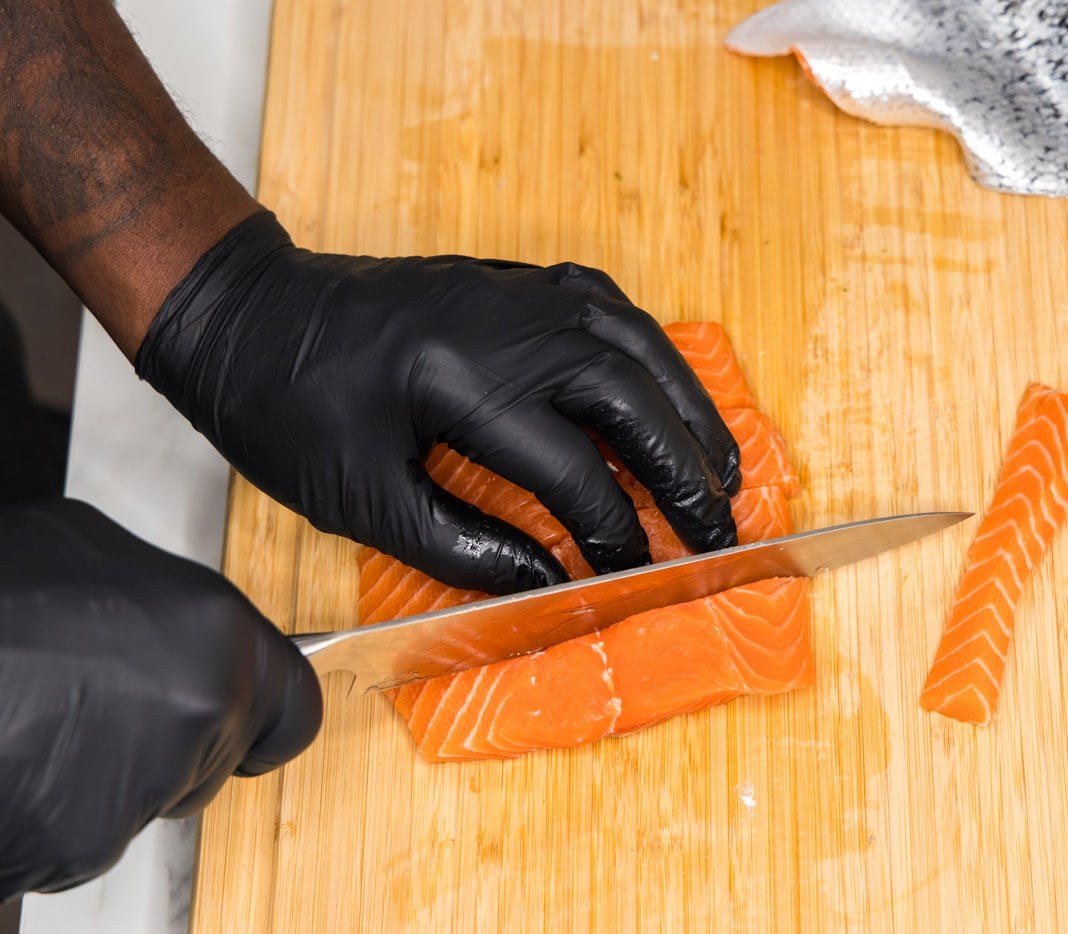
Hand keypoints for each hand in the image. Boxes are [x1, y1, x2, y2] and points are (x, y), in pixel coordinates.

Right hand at [0, 499, 321, 899]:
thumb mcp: (81, 544)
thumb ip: (160, 592)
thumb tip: (174, 615)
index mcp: (214, 630)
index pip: (294, 706)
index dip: (266, 719)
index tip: (251, 730)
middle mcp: (200, 709)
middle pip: (219, 755)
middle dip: (177, 745)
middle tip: (101, 708)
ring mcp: (145, 782)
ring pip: (154, 798)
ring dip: (113, 778)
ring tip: (42, 722)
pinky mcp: (82, 841)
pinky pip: (89, 838)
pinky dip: (59, 814)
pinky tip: (21, 762)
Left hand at [135, 211, 740, 592]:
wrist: (249, 312)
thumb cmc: (287, 409)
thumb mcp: (362, 498)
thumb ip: (464, 546)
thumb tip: (549, 577)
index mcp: (463, 382)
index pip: (574, 469)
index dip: (614, 532)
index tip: (635, 577)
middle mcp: (509, 325)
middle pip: (629, 396)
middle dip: (684, 470)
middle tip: (719, 528)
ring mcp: (520, 291)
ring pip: (637, 344)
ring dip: (689, 408)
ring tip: (725, 468)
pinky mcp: (517, 279)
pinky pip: (613, 309)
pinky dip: (656, 354)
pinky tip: (671, 394)